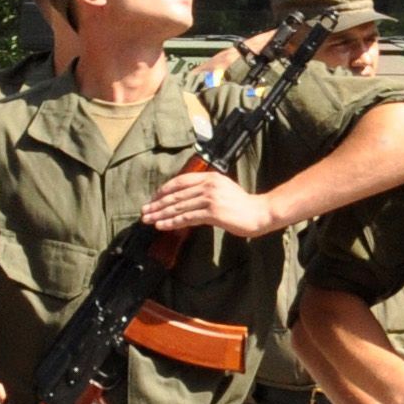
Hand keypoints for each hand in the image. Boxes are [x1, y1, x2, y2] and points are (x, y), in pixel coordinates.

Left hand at [140, 170, 280, 237]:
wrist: (259, 213)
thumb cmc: (242, 205)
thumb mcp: (223, 190)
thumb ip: (206, 190)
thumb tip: (187, 200)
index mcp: (209, 177)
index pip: (180, 181)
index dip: (164, 190)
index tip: (153, 199)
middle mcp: (208, 185)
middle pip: (176, 194)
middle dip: (157, 203)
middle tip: (144, 211)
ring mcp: (210, 198)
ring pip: (178, 206)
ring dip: (160, 214)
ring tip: (148, 220)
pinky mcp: (213, 212)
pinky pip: (187, 218)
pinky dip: (172, 222)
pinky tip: (162, 225)